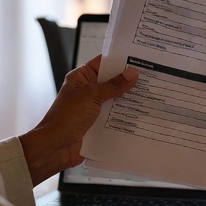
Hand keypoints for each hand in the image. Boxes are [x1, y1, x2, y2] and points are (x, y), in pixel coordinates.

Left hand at [19, 55, 138, 185]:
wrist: (55, 147)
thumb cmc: (66, 118)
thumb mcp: (92, 96)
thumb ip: (113, 85)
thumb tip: (131, 74)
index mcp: (81, 78)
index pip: (102, 63)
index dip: (118, 60)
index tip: (137, 59)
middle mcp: (87, 91)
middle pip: (111, 81)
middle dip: (127, 80)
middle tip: (149, 76)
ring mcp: (92, 107)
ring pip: (114, 99)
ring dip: (128, 98)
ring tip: (148, 93)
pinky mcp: (97, 123)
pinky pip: (114, 116)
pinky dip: (124, 115)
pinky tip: (140, 113)